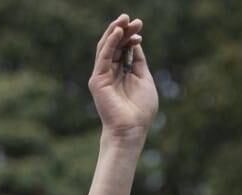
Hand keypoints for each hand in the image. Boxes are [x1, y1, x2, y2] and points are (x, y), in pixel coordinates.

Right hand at [88, 15, 157, 140]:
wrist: (132, 129)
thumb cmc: (140, 110)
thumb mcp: (143, 79)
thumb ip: (137, 61)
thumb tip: (135, 42)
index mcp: (122, 73)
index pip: (123, 49)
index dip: (130, 37)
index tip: (139, 28)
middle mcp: (110, 73)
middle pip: (115, 46)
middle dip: (124, 31)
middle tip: (133, 19)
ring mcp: (102, 76)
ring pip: (106, 48)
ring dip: (115, 32)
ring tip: (124, 19)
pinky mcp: (97, 80)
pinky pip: (103, 56)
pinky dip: (110, 43)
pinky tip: (118, 32)